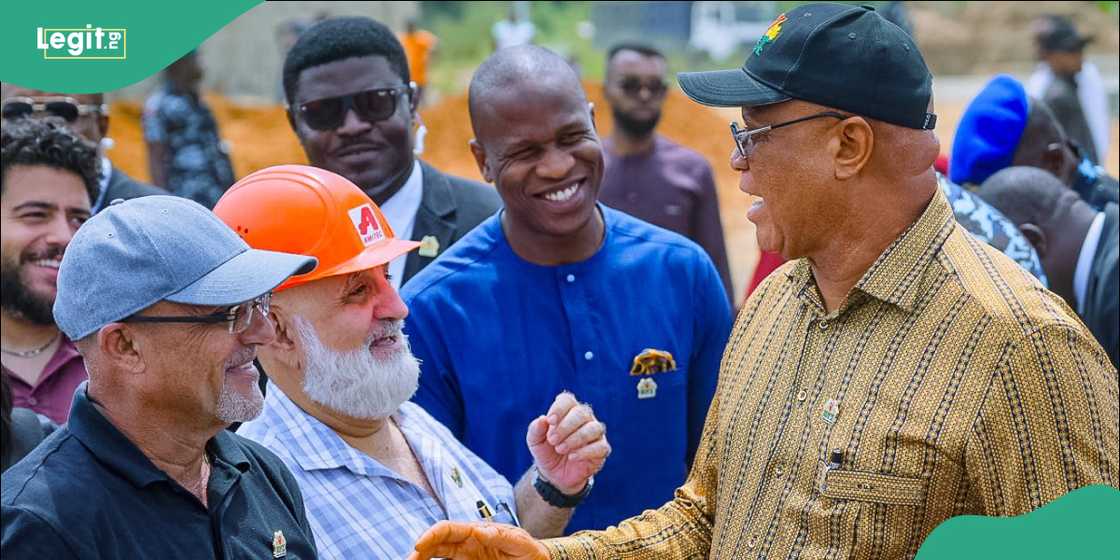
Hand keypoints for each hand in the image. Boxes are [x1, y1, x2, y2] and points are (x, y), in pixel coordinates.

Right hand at [409, 521, 548, 559]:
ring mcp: (466, 557)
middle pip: (436, 542)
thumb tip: (479, 530)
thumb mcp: (518, 542)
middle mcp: (467, 544)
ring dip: (424, 558)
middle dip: (420, 549)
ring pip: (438, 555)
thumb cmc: (528, 550)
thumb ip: (500, 536)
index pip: (447, 529)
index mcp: (476, 532)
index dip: (431, 534)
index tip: (419, 546)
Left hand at [526, 392, 609, 494]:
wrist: (554, 475)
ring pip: (594, 428)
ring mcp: (595, 433)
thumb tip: (542, 419)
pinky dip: (585, 451)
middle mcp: (584, 418)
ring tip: (560, 449)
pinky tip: (572, 457)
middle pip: (581, 413)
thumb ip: (535, 429)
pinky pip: (601, 446)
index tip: (550, 421)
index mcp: (567, 411)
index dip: (559, 408)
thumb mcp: (535, 442)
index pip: (567, 400)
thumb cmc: (546, 452)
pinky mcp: (602, 449)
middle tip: (552, 440)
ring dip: (576, 438)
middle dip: (565, 426)